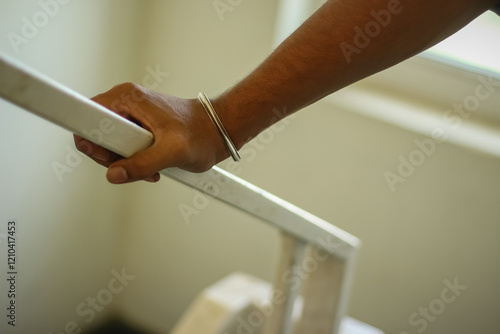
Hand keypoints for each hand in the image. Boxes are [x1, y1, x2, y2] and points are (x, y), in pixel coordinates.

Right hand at [74, 83, 227, 183]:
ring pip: (109, 144)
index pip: (87, 116)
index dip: (92, 140)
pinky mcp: (138, 125)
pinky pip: (123, 147)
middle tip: (136, 165)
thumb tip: (114, 174)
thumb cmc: (202, 133)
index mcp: (128, 98)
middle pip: (96, 134)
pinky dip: (134, 160)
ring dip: (125, 162)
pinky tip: (152, 166)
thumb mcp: (172, 152)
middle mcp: (126, 102)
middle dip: (113, 157)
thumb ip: (141, 164)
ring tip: (151, 167)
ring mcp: (132, 114)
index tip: (108, 155)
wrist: (219, 131)